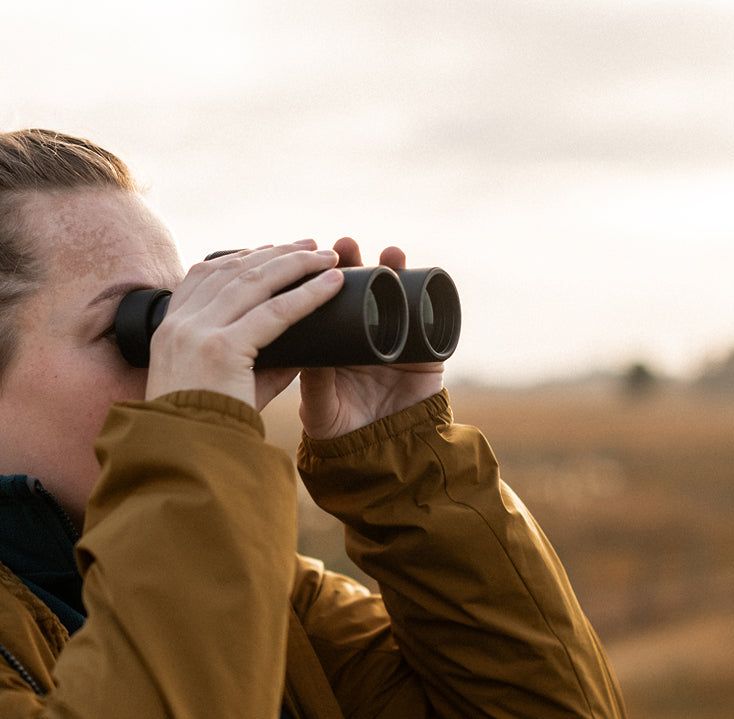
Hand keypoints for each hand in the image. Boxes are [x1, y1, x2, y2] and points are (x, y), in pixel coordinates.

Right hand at [144, 241, 342, 409]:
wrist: (183, 458)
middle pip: (231, 270)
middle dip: (274, 252)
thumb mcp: (220, 383)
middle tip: (309, 245)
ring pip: (254, 281)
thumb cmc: (205, 428)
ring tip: (327, 257)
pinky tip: (331, 284)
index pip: (202, 275)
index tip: (270, 251)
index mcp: (169, 330)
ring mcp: (197, 334)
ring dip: (295, 263)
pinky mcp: (221, 349)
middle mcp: (179, 325)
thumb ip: (257, 359)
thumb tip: (303, 343)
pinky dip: (307, 294)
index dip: (240, 257)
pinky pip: (275, 312)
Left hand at [297, 238, 445, 438]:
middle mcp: (360, 333)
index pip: (321, 301)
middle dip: (353, 262)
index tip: (309, 256)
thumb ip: (314, 383)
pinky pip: (429, 319)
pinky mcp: (424, 352)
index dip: (317, 277)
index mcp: (328, 342)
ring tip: (389, 253)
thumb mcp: (319, 407)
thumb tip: (305, 350)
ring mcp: (394, 339)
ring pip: (394, 296)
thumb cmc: (341, 432)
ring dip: (393, 270)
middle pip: (357, 289)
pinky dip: (428, 298)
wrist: (383, 458)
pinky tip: (423, 279)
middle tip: (344, 244)